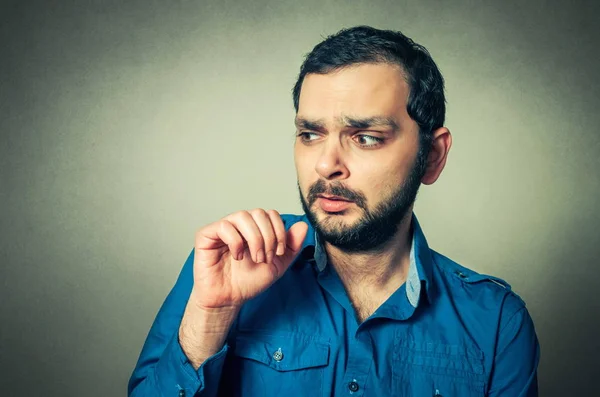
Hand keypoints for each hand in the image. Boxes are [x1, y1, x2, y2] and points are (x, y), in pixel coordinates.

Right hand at [190, 209, 307, 309]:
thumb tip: (303, 225)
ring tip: (255, 258)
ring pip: (243, 216)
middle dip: (268, 236)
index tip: (278, 253)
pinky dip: (235, 241)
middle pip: (259, 212)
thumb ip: (291, 246)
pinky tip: (237, 257)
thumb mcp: (277, 264)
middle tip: (266, 258)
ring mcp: (223, 228)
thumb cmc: (249, 281)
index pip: (271, 214)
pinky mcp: (206, 235)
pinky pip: (224, 226)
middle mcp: (239, 224)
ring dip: (255, 239)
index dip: (279, 231)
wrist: (230, 299)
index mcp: (255, 228)